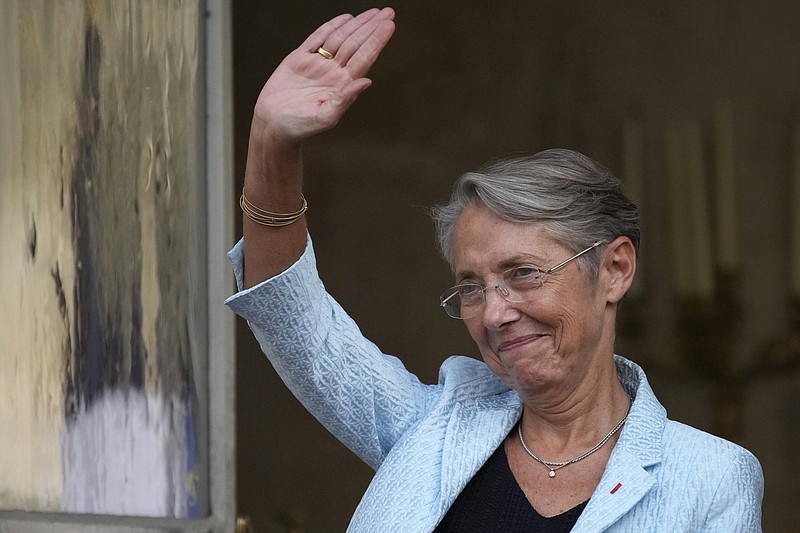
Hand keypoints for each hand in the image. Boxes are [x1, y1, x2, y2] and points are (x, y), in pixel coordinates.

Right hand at [253, 8, 395, 145]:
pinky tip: (346, 19)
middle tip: (388, 12)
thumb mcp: (325, 117)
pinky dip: (331, 27)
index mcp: (342, 85)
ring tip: (373, 13)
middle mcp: (333, 72)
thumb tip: (366, 82)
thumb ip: (345, 99)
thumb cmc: (300, 126)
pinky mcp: (300, 59)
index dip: (377, 41)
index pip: (364, 58)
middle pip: (356, 44)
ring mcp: (317, 64)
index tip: (389, 25)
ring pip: (340, 38)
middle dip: (372, 28)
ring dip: (356, 24)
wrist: (274, 124)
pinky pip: (317, 38)